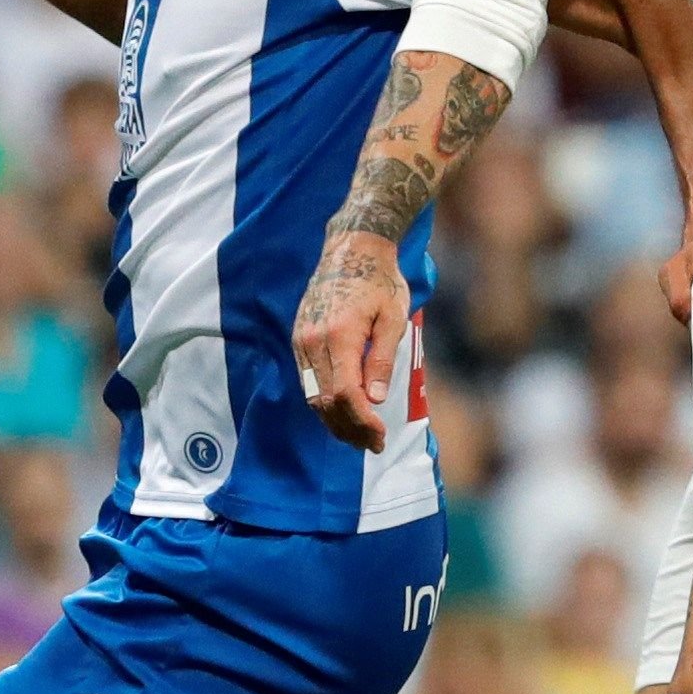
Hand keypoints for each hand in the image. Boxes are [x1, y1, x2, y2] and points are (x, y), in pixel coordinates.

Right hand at [292, 237, 410, 451]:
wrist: (352, 249)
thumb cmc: (380, 281)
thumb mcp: (393, 318)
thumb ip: (382, 359)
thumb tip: (374, 399)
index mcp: (339, 335)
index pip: (344, 394)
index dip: (361, 421)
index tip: (380, 436)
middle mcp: (313, 341)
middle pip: (325, 401)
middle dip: (349, 428)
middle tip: (374, 444)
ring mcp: (301, 340)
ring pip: (312, 396)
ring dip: (335, 421)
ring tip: (360, 436)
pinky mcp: (298, 339)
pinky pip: (307, 382)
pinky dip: (324, 403)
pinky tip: (343, 413)